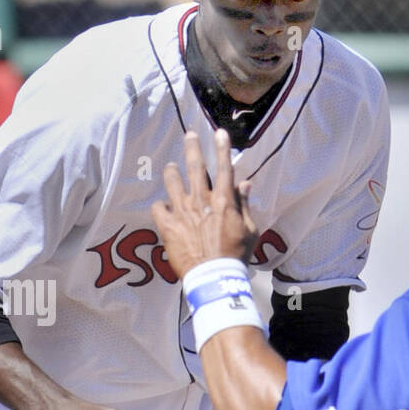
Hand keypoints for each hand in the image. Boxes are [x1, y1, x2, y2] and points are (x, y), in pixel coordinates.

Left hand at [153, 129, 257, 278]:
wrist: (214, 277)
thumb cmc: (236, 255)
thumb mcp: (250, 230)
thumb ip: (245, 205)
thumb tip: (245, 183)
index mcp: (224, 200)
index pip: (224, 168)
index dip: (222, 148)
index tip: (219, 132)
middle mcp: (201, 200)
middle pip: (195, 166)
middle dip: (193, 147)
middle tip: (190, 135)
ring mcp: (182, 211)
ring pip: (172, 181)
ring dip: (172, 171)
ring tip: (170, 168)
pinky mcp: (168, 225)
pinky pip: (159, 208)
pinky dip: (161, 206)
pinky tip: (164, 208)